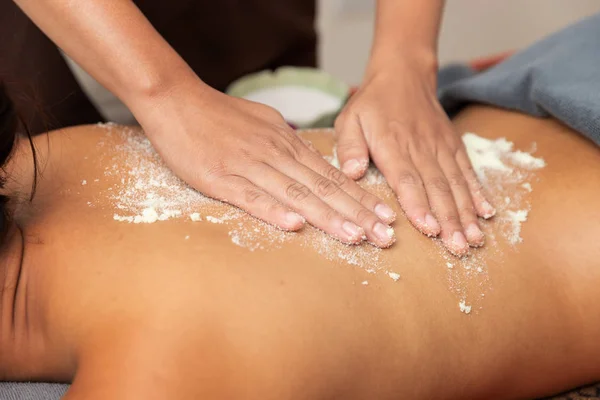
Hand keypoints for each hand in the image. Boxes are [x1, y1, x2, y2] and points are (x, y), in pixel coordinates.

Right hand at [134, 76, 396, 246]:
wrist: (176, 100)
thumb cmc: (220, 116)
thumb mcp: (264, 124)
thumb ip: (288, 147)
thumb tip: (310, 166)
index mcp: (286, 144)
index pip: (331, 176)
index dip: (361, 198)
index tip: (386, 217)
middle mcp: (274, 154)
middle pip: (322, 188)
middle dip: (357, 213)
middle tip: (385, 236)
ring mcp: (248, 166)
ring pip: (295, 194)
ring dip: (327, 216)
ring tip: (356, 236)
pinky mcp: (220, 178)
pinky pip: (250, 197)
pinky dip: (273, 211)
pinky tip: (295, 226)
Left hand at [335, 55, 494, 255]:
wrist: (403, 74)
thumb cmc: (372, 103)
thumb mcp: (349, 120)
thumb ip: (349, 147)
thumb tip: (352, 173)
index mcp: (393, 146)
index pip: (407, 180)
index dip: (419, 206)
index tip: (429, 230)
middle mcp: (421, 148)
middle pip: (437, 188)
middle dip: (449, 220)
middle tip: (458, 247)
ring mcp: (441, 147)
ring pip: (456, 184)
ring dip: (467, 213)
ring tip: (475, 240)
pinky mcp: (453, 145)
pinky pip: (468, 171)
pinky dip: (478, 193)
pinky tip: (487, 214)